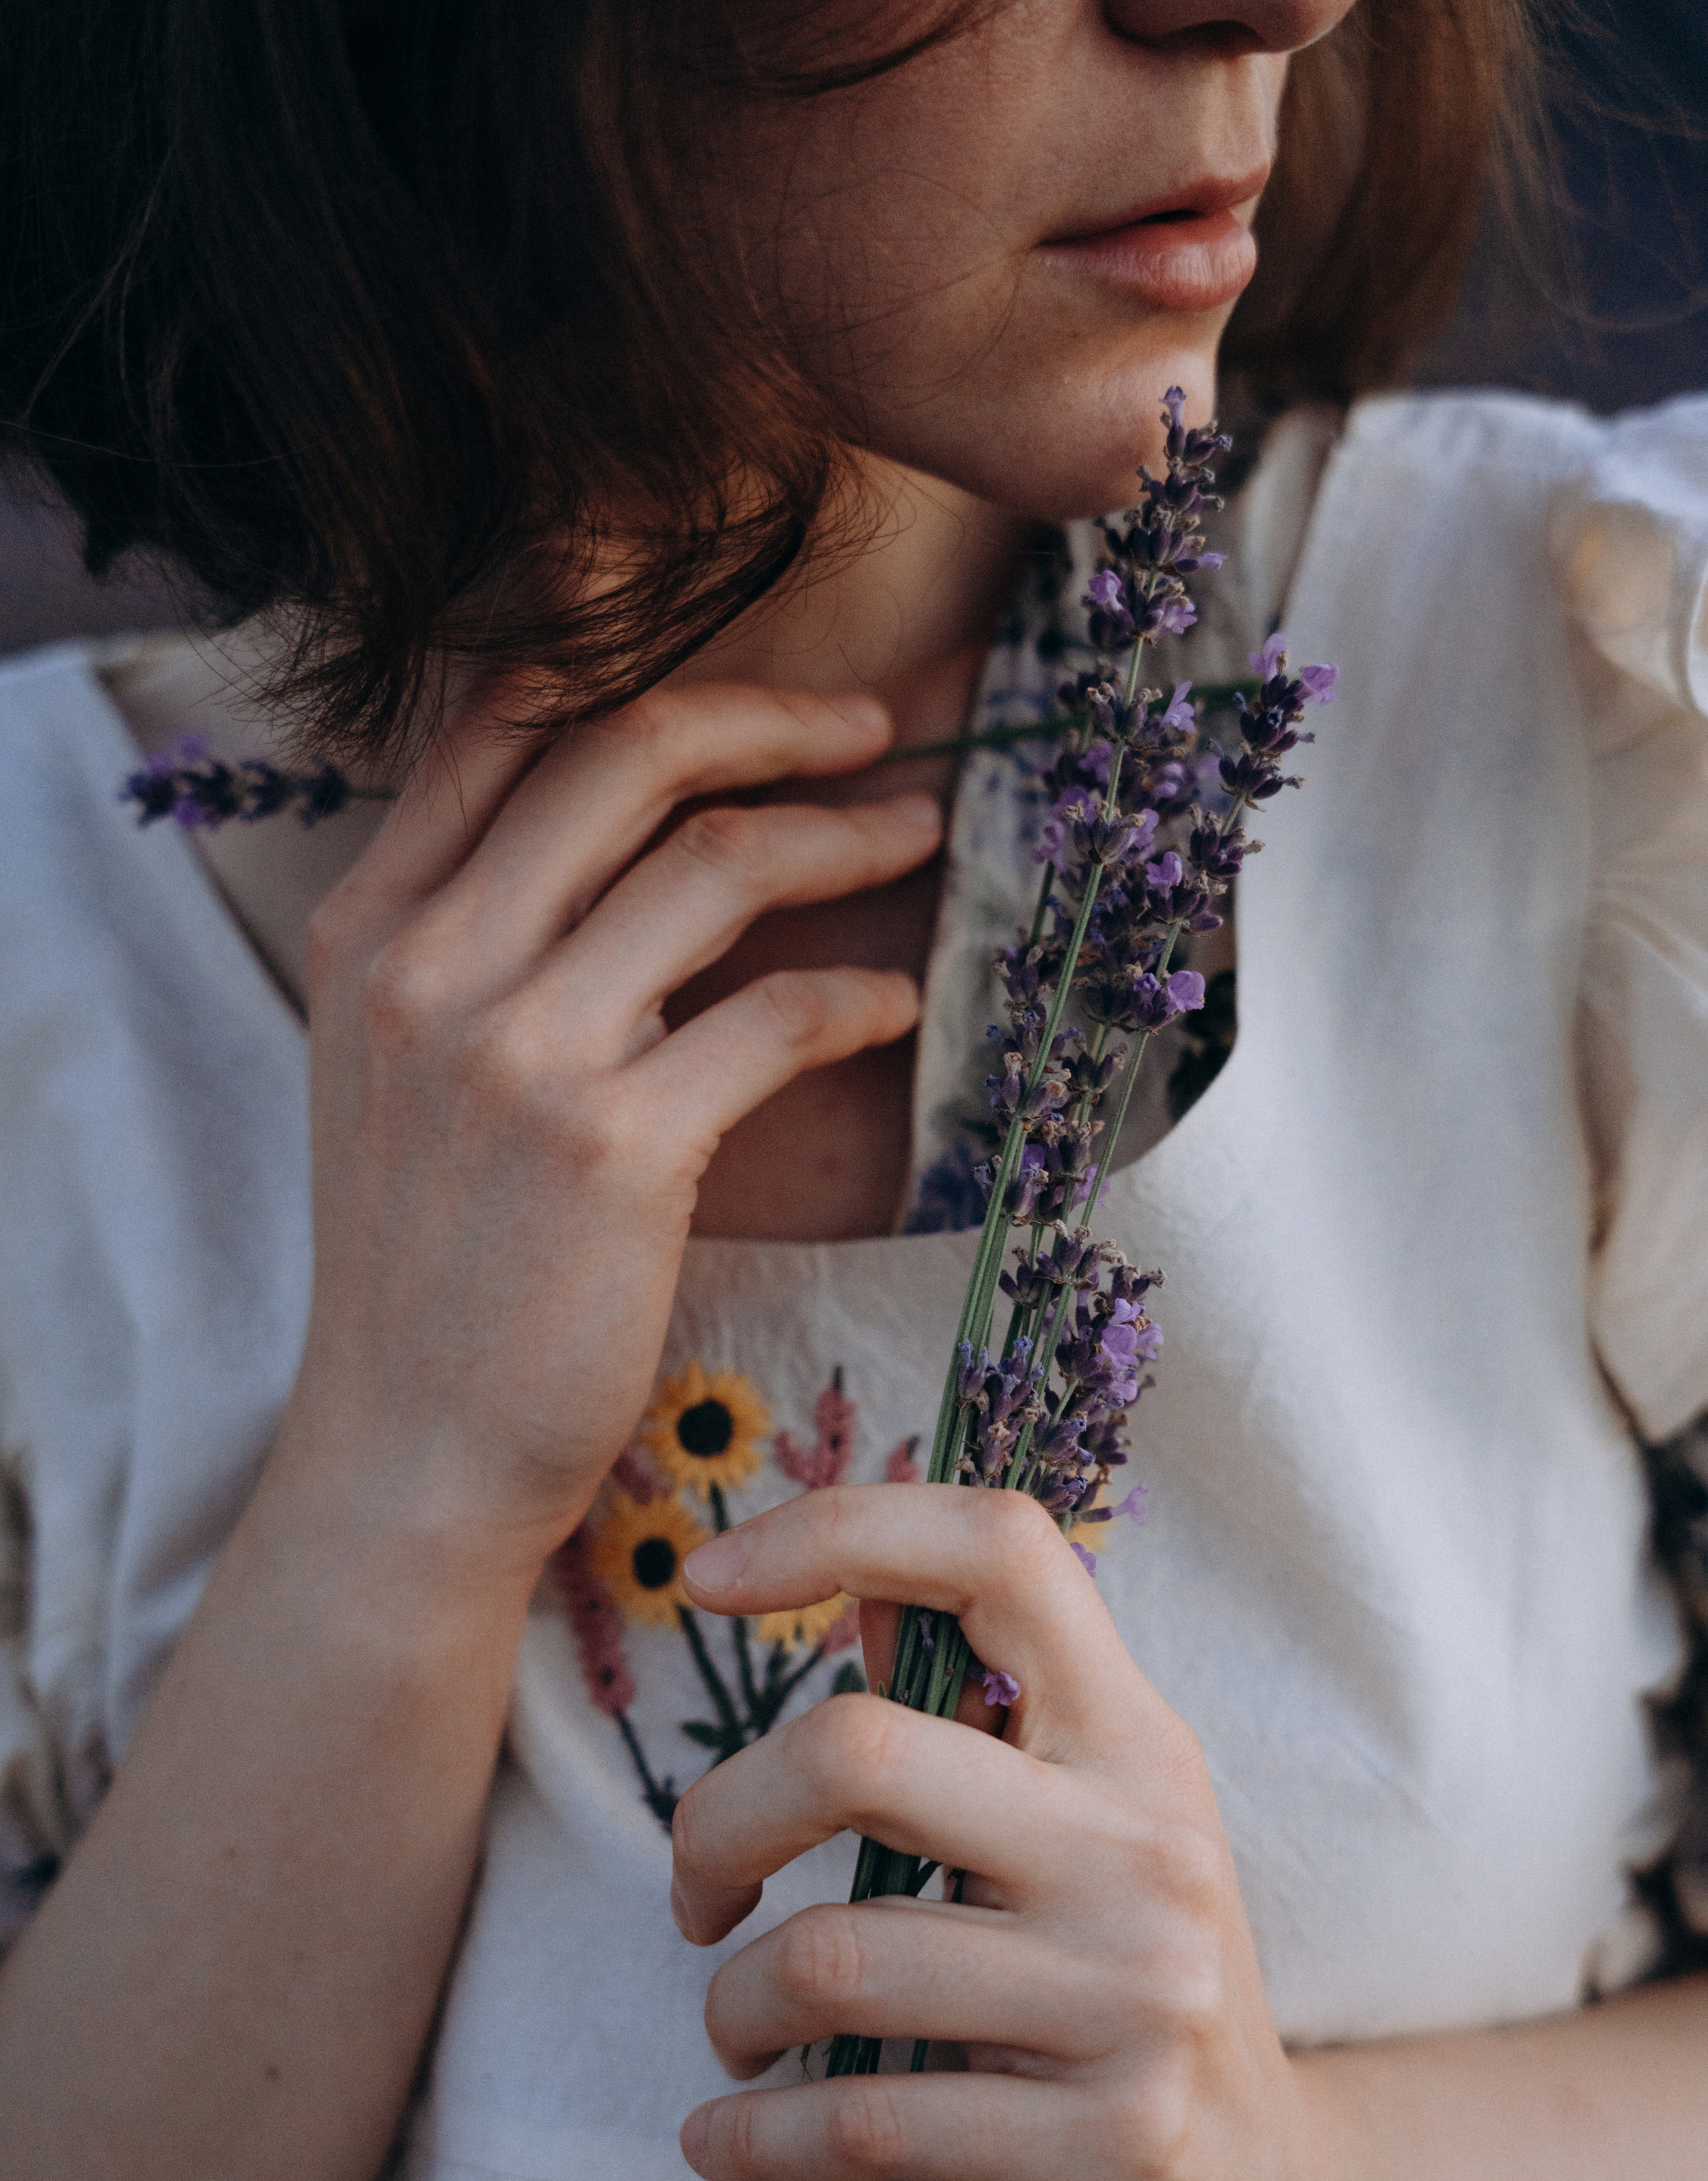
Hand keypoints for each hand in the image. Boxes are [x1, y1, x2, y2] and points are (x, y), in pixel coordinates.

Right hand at [275, 685, 936, 1579]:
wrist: (410, 1448)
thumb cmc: (432, 1267)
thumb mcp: (401, 1072)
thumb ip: (477, 940)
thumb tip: (633, 839)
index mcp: (368, 929)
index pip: (504, 721)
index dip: (647, 663)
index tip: (755, 688)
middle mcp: (427, 964)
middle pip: (626, 755)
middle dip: (776, 717)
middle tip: (879, 726)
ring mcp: (515, 1052)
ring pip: (716, 862)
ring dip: (844, 836)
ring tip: (916, 838)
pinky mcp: (611, 1146)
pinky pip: (774, 1014)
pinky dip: (855, 995)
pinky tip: (891, 1006)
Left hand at [670, 1483, 1326, 2180]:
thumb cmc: (1123, 1982)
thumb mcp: (1077, 1825)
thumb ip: (970, 1707)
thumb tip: (854, 1582)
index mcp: (1133, 1738)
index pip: (1001, 1552)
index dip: (840, 1528)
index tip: (707, 1582)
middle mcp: (1146, 1845)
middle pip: (858, 1753)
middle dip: (718, 1824)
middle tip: (697, 1893)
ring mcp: (1137, 1997)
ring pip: (834, 1958)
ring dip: (734, 2006)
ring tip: (738, 2032)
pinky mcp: (1110, 2143)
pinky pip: (866, 2121)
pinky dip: (756, 2137)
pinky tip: (726, 2141)